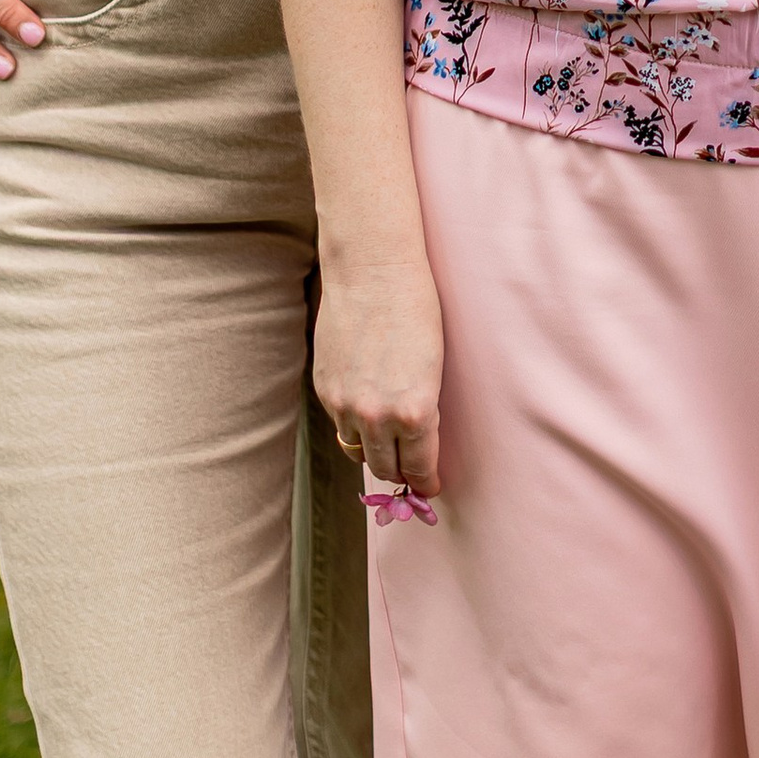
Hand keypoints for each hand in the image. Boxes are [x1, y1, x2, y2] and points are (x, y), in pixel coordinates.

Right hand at [314, 253, 446, 501]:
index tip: (429, 486)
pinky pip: (339, 423)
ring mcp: (345, 405)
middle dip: (400, 473)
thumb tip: (417, 439)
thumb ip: (422, 408)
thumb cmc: (417, 309)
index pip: (419, 467)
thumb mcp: (434, 367)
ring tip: (386, 443)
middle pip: (385, 467)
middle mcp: (377, 417)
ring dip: (373, 450)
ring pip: (357, 450)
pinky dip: (352, 423)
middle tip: (410, 471)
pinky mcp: (324, 389)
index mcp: (415, 412)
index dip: (425, 481)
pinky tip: (365, 408)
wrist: (373, 272)